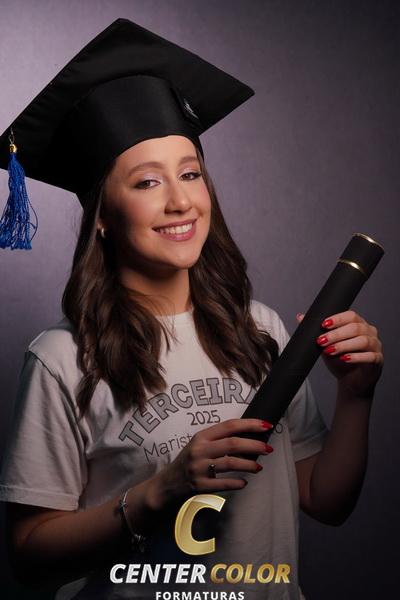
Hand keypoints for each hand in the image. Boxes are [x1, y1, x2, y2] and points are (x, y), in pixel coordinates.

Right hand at [148, 419, 273, 509]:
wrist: (166, 485)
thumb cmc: (188, 462)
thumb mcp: (198, 445)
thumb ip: (218, 440)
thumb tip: (248, 436)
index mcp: (201, 436)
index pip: (229, 425)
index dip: (250, 424)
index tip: (266, 425)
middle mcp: (200, 450)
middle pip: (233, 444)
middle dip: (254, 445)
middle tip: (269, 448)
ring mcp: (199, 468)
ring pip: (231, 463)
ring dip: (249, 464)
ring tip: (259, 467)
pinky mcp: (200, 486)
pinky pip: (223, 483)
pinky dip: (237, 482)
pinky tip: (244, 482)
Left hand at [296, 310, 382, 397]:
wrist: (350, 381)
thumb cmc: (339, 360)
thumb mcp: (325, 345)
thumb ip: (316, 331)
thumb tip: (300, 317)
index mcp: (358, 324)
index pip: (351, 316)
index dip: (337, 319)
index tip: (323, 325)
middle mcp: (369, 332)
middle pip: (356, 328)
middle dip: (336, 334)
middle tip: (321, 341)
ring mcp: (375, 346)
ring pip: (363, 341)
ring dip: (344, 345)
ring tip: (330, 351)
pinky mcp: (378, 360)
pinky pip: (370, 356)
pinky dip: (356, 357)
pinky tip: (344, 359)